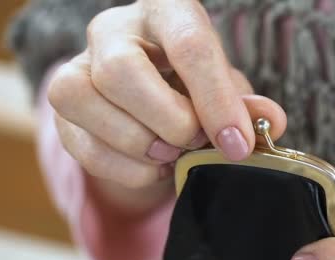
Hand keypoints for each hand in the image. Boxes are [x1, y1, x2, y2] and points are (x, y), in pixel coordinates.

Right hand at [47, 0, 285, 200]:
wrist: (151, 101)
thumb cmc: (194, 88)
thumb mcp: (227, 90)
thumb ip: (248, 105)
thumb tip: (271, 121)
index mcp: (166, 12)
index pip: (189, 44)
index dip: (215, 100)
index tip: (235, 143)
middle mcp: (114, 31)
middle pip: (122, 70)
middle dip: (168, 121)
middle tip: (194, 142)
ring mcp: (78, 66)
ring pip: (84, 100)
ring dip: (140, 145)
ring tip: (172, 155)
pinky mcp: (63, 109)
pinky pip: (81, 145)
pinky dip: (126, 168)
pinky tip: (152, 166)